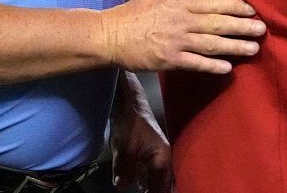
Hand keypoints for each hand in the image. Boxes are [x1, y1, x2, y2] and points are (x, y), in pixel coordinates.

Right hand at [101, 0, 264, 72]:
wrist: (110, 35)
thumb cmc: (133, 13)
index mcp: (178, 3)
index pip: (213, 3)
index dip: (235, 6)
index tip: (252, 9)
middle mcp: (181, 21)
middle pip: (217, 23)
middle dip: (242, 25)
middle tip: (262, 29)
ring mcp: (176, 41)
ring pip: (211, 43)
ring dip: (234, 46)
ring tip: (253, 48)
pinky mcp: (169, 59)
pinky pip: (196, 63)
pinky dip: (213, 65)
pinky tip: (228, 67)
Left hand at [111, 73, 172, 192]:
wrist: (129, 102)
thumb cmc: (130, 122)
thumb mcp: (124, 147)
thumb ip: (124, 169)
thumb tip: (121, 187)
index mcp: (163, 160)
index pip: (161, 189)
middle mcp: (165, 160)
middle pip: (164, 186)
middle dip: (156, 192)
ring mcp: (159, 157)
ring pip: (159, 181)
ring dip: (152, 187)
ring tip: (144, 190)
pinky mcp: (150, 155)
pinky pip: (151, 174)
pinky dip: (147, 181)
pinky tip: (139, 184)